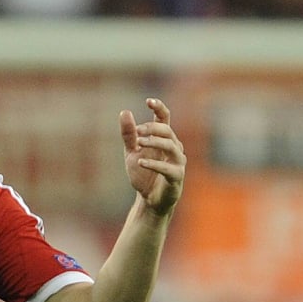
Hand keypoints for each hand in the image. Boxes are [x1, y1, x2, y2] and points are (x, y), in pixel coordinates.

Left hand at [121, 99, 185, 215]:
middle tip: (137, 131)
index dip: (159, 107)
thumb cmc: (143, 174)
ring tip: (139, 143)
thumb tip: (124, 112)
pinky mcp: (176, 176)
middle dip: (152, 128)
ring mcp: (177, 161)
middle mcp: (174, 147)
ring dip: (154, 142)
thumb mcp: (131, 152)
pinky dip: (154, 164)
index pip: (165, 118)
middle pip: (167, 130)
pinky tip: (140, 162)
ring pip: (170, 146)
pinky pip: (168, 168)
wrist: (149, 200)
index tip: (148, 101)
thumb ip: (129, 134)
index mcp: (164, 138)